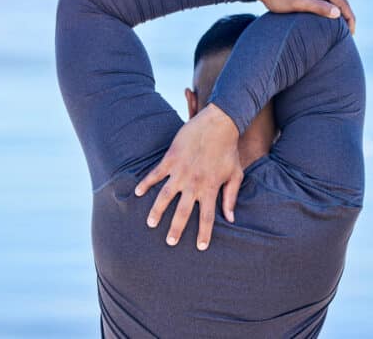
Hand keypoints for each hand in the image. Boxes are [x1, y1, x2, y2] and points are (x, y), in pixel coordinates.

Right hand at [134, 104, 243, 250]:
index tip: (200, 247)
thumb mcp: (235, 174)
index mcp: (210, 189)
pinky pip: (155, 175)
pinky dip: (146, 184)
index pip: (206, 217)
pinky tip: (137, 192)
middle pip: (183, 212)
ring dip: (157, 211)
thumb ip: (231, 197)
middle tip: (170, 242)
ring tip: (150, 223)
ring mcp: (180, 172)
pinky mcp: (170, 160)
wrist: (218, 124)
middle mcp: (194, 184)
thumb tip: (231, 218)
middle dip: (176, 229)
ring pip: (165, 196)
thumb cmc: (228, 150)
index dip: (204, 233)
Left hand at [255, 0, 355, 33]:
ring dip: (337, 7)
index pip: (342, 1)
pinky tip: (326, 11)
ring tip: (339, 24)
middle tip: (348, 31)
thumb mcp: (297, 4)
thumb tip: (338, 13)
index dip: (349, 17)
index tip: (351, 33)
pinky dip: (328, 1)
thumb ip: (318, 8)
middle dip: (346, 13)